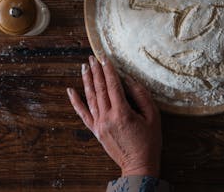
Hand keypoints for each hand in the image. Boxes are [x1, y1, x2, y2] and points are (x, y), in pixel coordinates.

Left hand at [67, 56, 161, 176]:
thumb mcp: (153, 116)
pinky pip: (83, 114)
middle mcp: (108, 117)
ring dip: (87, 81)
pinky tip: (70, 90)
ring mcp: (99, 125)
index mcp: (122, 113)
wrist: (139, 165)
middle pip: (100, 89)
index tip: (105, 58)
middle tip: (92, 57)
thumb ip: (141, 96)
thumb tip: (129, 79)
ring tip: (84, 67)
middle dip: (96, 71)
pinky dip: (76, 101)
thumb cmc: (149, 141)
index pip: (113, 85)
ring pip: (90, 98)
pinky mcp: (96, 131)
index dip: (109, 70)